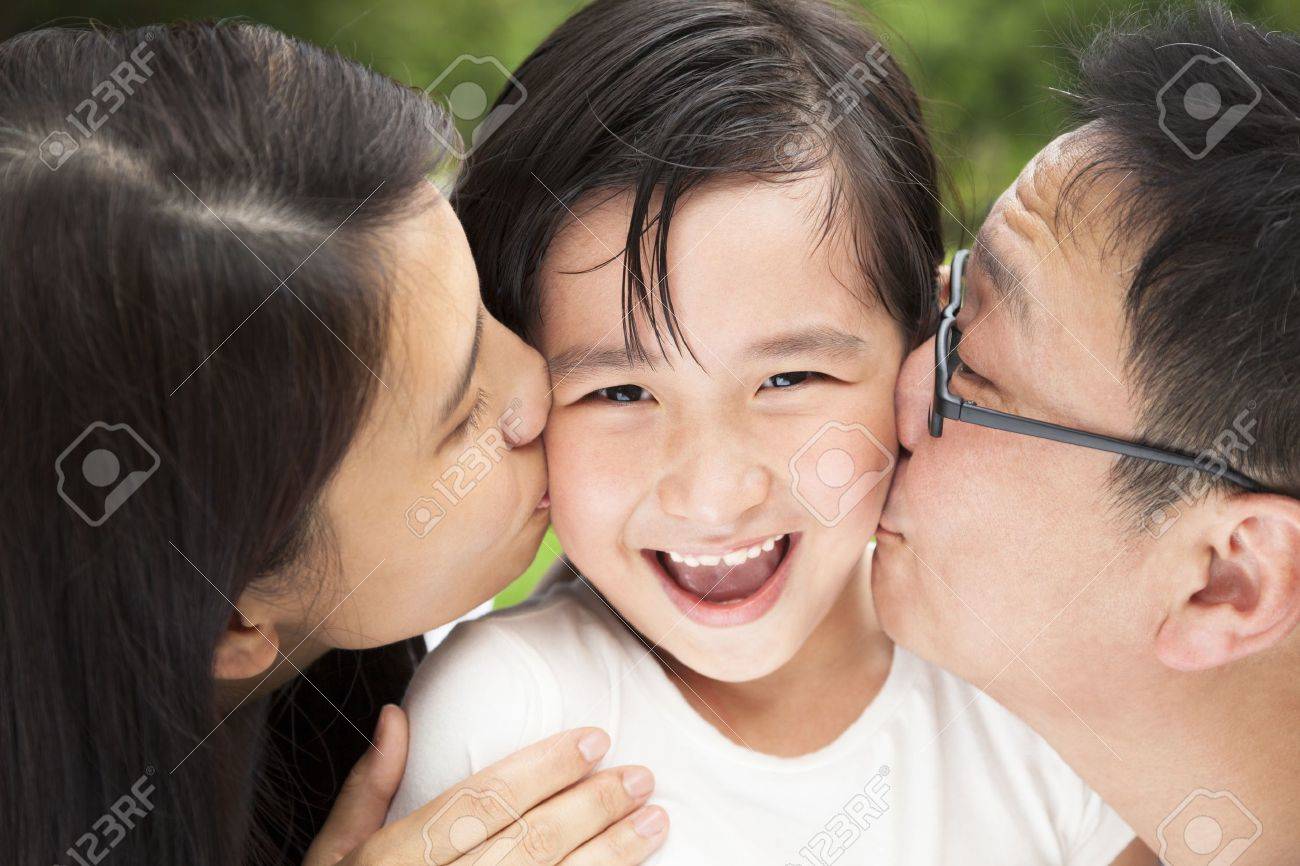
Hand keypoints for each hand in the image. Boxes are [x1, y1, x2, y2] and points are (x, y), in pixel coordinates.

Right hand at [304, 705, 667, 865]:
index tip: (594, 739)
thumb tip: (398, 715)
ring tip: (655, 822)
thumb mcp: (333, 858)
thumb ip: (367, 790)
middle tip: (641, 776)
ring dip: (611, 855)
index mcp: (391, 862)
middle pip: (528, 843)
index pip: (481, 802)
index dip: (544, 768)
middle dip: (592, 806)